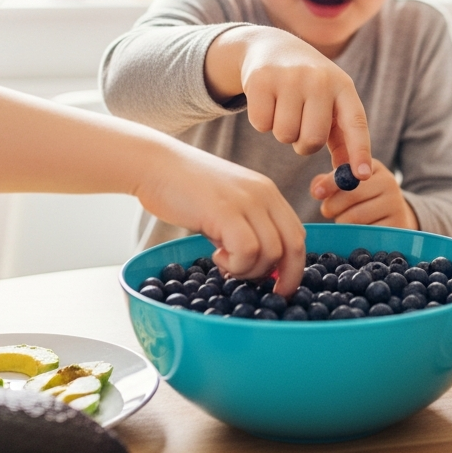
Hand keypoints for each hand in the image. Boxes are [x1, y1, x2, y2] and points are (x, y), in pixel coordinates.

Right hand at [135, 145, 305, 295]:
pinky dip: (235, 263)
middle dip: (284, 277)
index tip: (277, 284)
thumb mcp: (226, 206)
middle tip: (260, 288)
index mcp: (267, 193)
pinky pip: (247, 250)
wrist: (154, 165)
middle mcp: (264, 195)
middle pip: (293, 246)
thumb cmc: (184, 190)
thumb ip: (245, 229)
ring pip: (271, 253)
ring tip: (224, 261)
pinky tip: (216, 255)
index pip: (296, 235)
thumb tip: (259, 267)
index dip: (293, 266)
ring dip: (249, 270)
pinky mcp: (226, 210)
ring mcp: (247, 201)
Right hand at [226, 27, 372, 180]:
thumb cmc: (308, 86)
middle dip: (305, 145)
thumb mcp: (331, 101)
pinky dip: (263, 122)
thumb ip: (344, 137)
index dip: (360, 151)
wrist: (272, 47)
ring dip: (283, 132)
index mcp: (343, 86)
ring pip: (285, 135)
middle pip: (313, 139)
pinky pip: (261, 125)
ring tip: (284, 110)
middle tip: (300, 128)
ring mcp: (289, 77)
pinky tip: (268, 102)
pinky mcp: (261, 80)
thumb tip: (355, 177)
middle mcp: (319, 79)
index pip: (356, 123)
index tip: (362, 176)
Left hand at [309, 158, 419, 230]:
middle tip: (327, 211)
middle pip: (351, 195)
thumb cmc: (362, 198)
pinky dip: (355, 234)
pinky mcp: (397, 225)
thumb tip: (316, 188)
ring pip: (356, 216)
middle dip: (332, 206)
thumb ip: (329, 182)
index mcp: (373, 167)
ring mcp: (395, 204)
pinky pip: (366, 232)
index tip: (316, 194)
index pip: (348, 173)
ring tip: (344, 220)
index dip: (330, 183)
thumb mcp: (348, 184)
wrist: (393, 215)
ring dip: (342, 221)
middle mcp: (388, 182)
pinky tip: (356, 231)